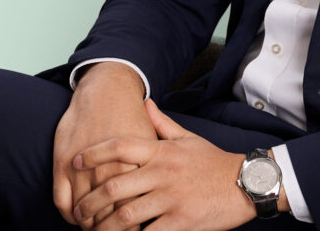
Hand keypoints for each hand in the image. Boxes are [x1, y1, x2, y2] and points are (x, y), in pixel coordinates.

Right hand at [52, 63, 157, 230]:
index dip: (133, 227)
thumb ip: (153, 169)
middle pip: (108, 215)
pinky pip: (62, 202)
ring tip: (95, 229)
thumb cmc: (131, 117)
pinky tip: (76, 217)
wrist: (107, 87)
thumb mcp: (150, 142)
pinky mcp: (63, 161)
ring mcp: (83, 166)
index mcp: (134, 164)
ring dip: (89, 225)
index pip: (133, 209)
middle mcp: (108, 167)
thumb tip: (159, 200)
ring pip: (84, 212)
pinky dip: (69, 215)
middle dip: (110, 230)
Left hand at [71, 98, 256, 230]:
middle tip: (78, 211)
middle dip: (91, 201)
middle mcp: (162, 172)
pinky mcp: (181, 222)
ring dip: (104, 227)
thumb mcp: (187, 138)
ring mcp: (170, 198)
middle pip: (115, 185)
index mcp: (161, 151)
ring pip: (126, 214)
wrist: (244, 183)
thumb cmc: (211, 161)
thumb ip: (162, 123)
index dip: (94, 153)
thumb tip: (144, 102)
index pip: (120, 146)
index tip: (75, 161)